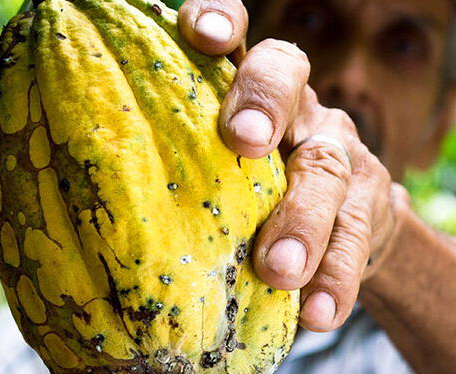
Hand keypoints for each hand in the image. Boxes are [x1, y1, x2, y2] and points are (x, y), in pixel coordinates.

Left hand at [178, 0, 399, 331]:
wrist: (343, 223)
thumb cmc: (256, 190)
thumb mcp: (220, 166)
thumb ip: (183, 159)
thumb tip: (85, 179)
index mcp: (252, 89)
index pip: (240, 36)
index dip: (224, 19)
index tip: (202, 34)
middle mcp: (299, 107)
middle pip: (288, 82)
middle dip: (265, 105)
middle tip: (245, 141)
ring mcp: (339, 151)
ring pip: (326, 170)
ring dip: (303, 219)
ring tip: (279, 270)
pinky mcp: (370, 202)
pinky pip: (357, 236)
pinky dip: (336, 277)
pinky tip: (317, 311)